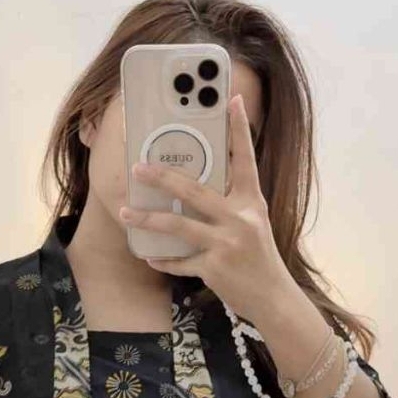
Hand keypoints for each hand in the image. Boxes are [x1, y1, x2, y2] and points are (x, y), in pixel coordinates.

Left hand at [118, 93, 292, 323]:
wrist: (272, 297)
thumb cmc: (259, 257)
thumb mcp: (253, 223)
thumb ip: (231, 203)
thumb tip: (194, 186)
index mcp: (252, 202)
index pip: (246, 159)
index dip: (239, 129)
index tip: (232, 100)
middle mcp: (240, 219)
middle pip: (194, 190)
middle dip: (162, 176)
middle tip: (137, 166)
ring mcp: (226, 244)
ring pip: (178, 225)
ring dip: (147, 218)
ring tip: (125, 212)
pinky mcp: (214, 269)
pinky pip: (179, 261)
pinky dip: (163, 259)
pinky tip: (149, 256)